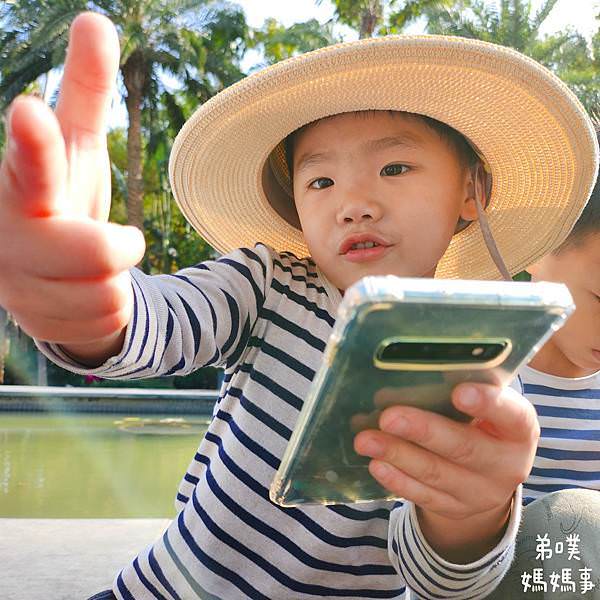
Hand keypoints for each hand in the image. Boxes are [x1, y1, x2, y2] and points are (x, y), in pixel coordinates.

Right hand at [0, 13, 143, 357]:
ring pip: (110, 293)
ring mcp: (20, 288)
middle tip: (114, 237)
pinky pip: (110, 322)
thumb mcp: (79, 148)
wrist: (47, 273)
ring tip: (90, 270)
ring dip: (116, 280)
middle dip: (121, 245)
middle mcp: (9, 237)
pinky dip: (113, 309)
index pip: (31, 164)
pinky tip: (85, 297)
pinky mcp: (39, 326)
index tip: (32, 114)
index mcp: (21, 186)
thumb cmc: (64, 199)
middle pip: (97, 251)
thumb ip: (85, 91)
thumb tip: (97, 19)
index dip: (35, 143)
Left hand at [354, 383, 539, 559]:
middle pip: (463, 448)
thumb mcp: (481, 405)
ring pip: (436, 473)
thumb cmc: (479, 422)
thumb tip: (399, 381)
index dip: (487, 404)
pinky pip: (423, 496)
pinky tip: (376, 464)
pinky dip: (397, 479)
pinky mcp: (455, 509)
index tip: (459, 392)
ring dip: (397, 454)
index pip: (511, 415)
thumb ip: (453, 390)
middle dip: (423, 431)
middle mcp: (506, 464)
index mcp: (519, 428)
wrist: (488, 474)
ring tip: (365, 440)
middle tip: (388, 417)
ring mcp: (480, 492)